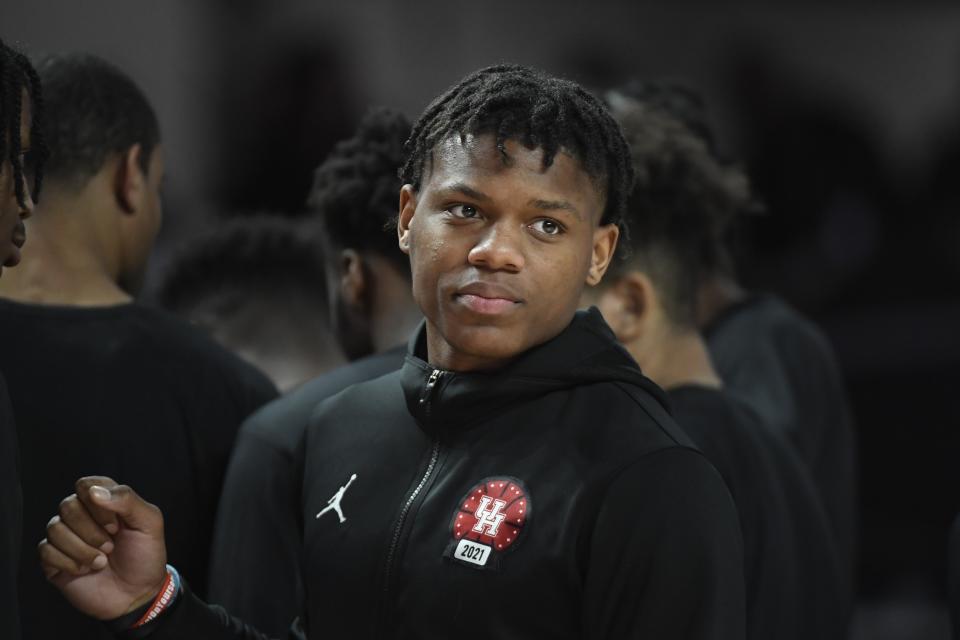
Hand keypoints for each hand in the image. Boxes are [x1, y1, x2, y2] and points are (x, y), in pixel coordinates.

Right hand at [38, 476, 168, 620]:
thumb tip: (93, 491)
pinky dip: (69, 562)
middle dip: (91, 530)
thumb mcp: (149, 522)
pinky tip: (85, 570)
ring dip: (82, 549)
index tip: (116, 524)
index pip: (85, 485)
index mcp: (104, 500)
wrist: (137, 594)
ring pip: (55, 529)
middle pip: (67, 506)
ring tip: (101, 561)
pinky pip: (45, 550)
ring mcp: (66, 537)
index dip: (98, 503)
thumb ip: (127, 500)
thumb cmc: (145, 555)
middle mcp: (82, 515)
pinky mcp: (54, 560)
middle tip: (110, 546)